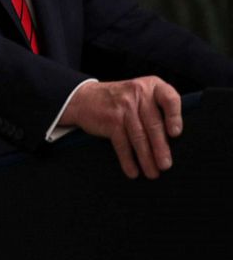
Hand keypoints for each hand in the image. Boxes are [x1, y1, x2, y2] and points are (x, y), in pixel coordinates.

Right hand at [59, 77, 181, 179]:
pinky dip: (128, 159)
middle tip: (165, 165)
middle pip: (153, 124)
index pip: (169, 98)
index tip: (175, 134)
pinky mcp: (111, 119)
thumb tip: (175, 141)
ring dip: (146, 158)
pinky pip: (122, 143)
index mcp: (152, 86)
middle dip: (160, 148)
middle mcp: (138, 93)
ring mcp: (123, 106)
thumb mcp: (141, 95)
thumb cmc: (121, 100)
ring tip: (152, 172)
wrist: (85, 97)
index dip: (174, 117)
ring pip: (139, 136)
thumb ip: (159, 109)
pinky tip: (132, 170)